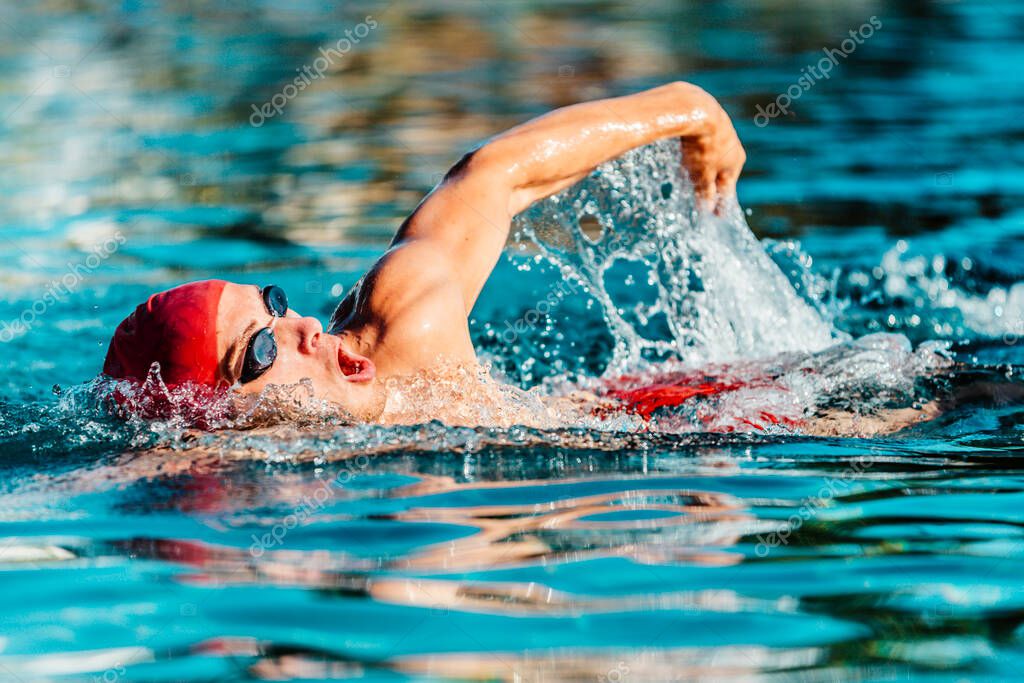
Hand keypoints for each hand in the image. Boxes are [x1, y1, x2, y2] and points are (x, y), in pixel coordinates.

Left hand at [679, 90, 745, 212]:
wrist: (695, 109)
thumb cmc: (702, 147)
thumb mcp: (702, 175)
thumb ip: (705, 192)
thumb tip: (707, 209)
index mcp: (736, 162)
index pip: (728, 190)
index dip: (722, 205)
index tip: (719, 216)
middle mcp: (732, 146)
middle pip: (718, 171)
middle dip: (709, 185)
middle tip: (701, 197)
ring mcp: (721, 131)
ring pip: (709, 156)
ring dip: (700, 168)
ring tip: (687, 176)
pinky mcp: (706, 120)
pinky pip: (701, 141)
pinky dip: (693, 152)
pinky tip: (683, 154)